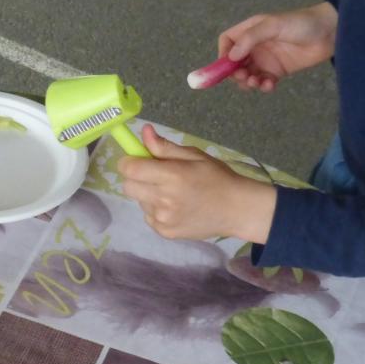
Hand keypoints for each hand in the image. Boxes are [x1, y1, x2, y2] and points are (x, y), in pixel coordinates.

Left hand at [117, 126, 277, 241]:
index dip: (128, 162)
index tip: (136, 160)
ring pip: (139, 201)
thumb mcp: (194, 156)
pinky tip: (176, 207)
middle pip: (128, 186)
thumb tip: (143, 131)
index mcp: (172, 176)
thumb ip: (164, 147)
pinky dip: (156, 210)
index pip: (130, 169)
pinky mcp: (164, 232)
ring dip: (148, 195)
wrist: (236, 209)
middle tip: (155, 176)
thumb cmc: (217, 178)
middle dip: (136, 178)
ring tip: (173, 194)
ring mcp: (163, 219)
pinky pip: (148, 216)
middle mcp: (164, 199)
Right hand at [218, 2, 337, 91]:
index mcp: (251, 30)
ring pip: (246, 75)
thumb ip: (251, 38)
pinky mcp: (277, 71)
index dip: (222, 53)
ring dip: (248, 82)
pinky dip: (263, 86)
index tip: (226, 65)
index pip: (227, 41)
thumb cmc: (302, 23)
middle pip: (233, 63)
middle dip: (235, 73)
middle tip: (244, 77)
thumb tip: (231, 56)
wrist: (331, 33)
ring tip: (257, 83)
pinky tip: (270, 85)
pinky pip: (262, 82)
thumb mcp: (274, 25)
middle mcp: (255, 46)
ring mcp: (265, 59)